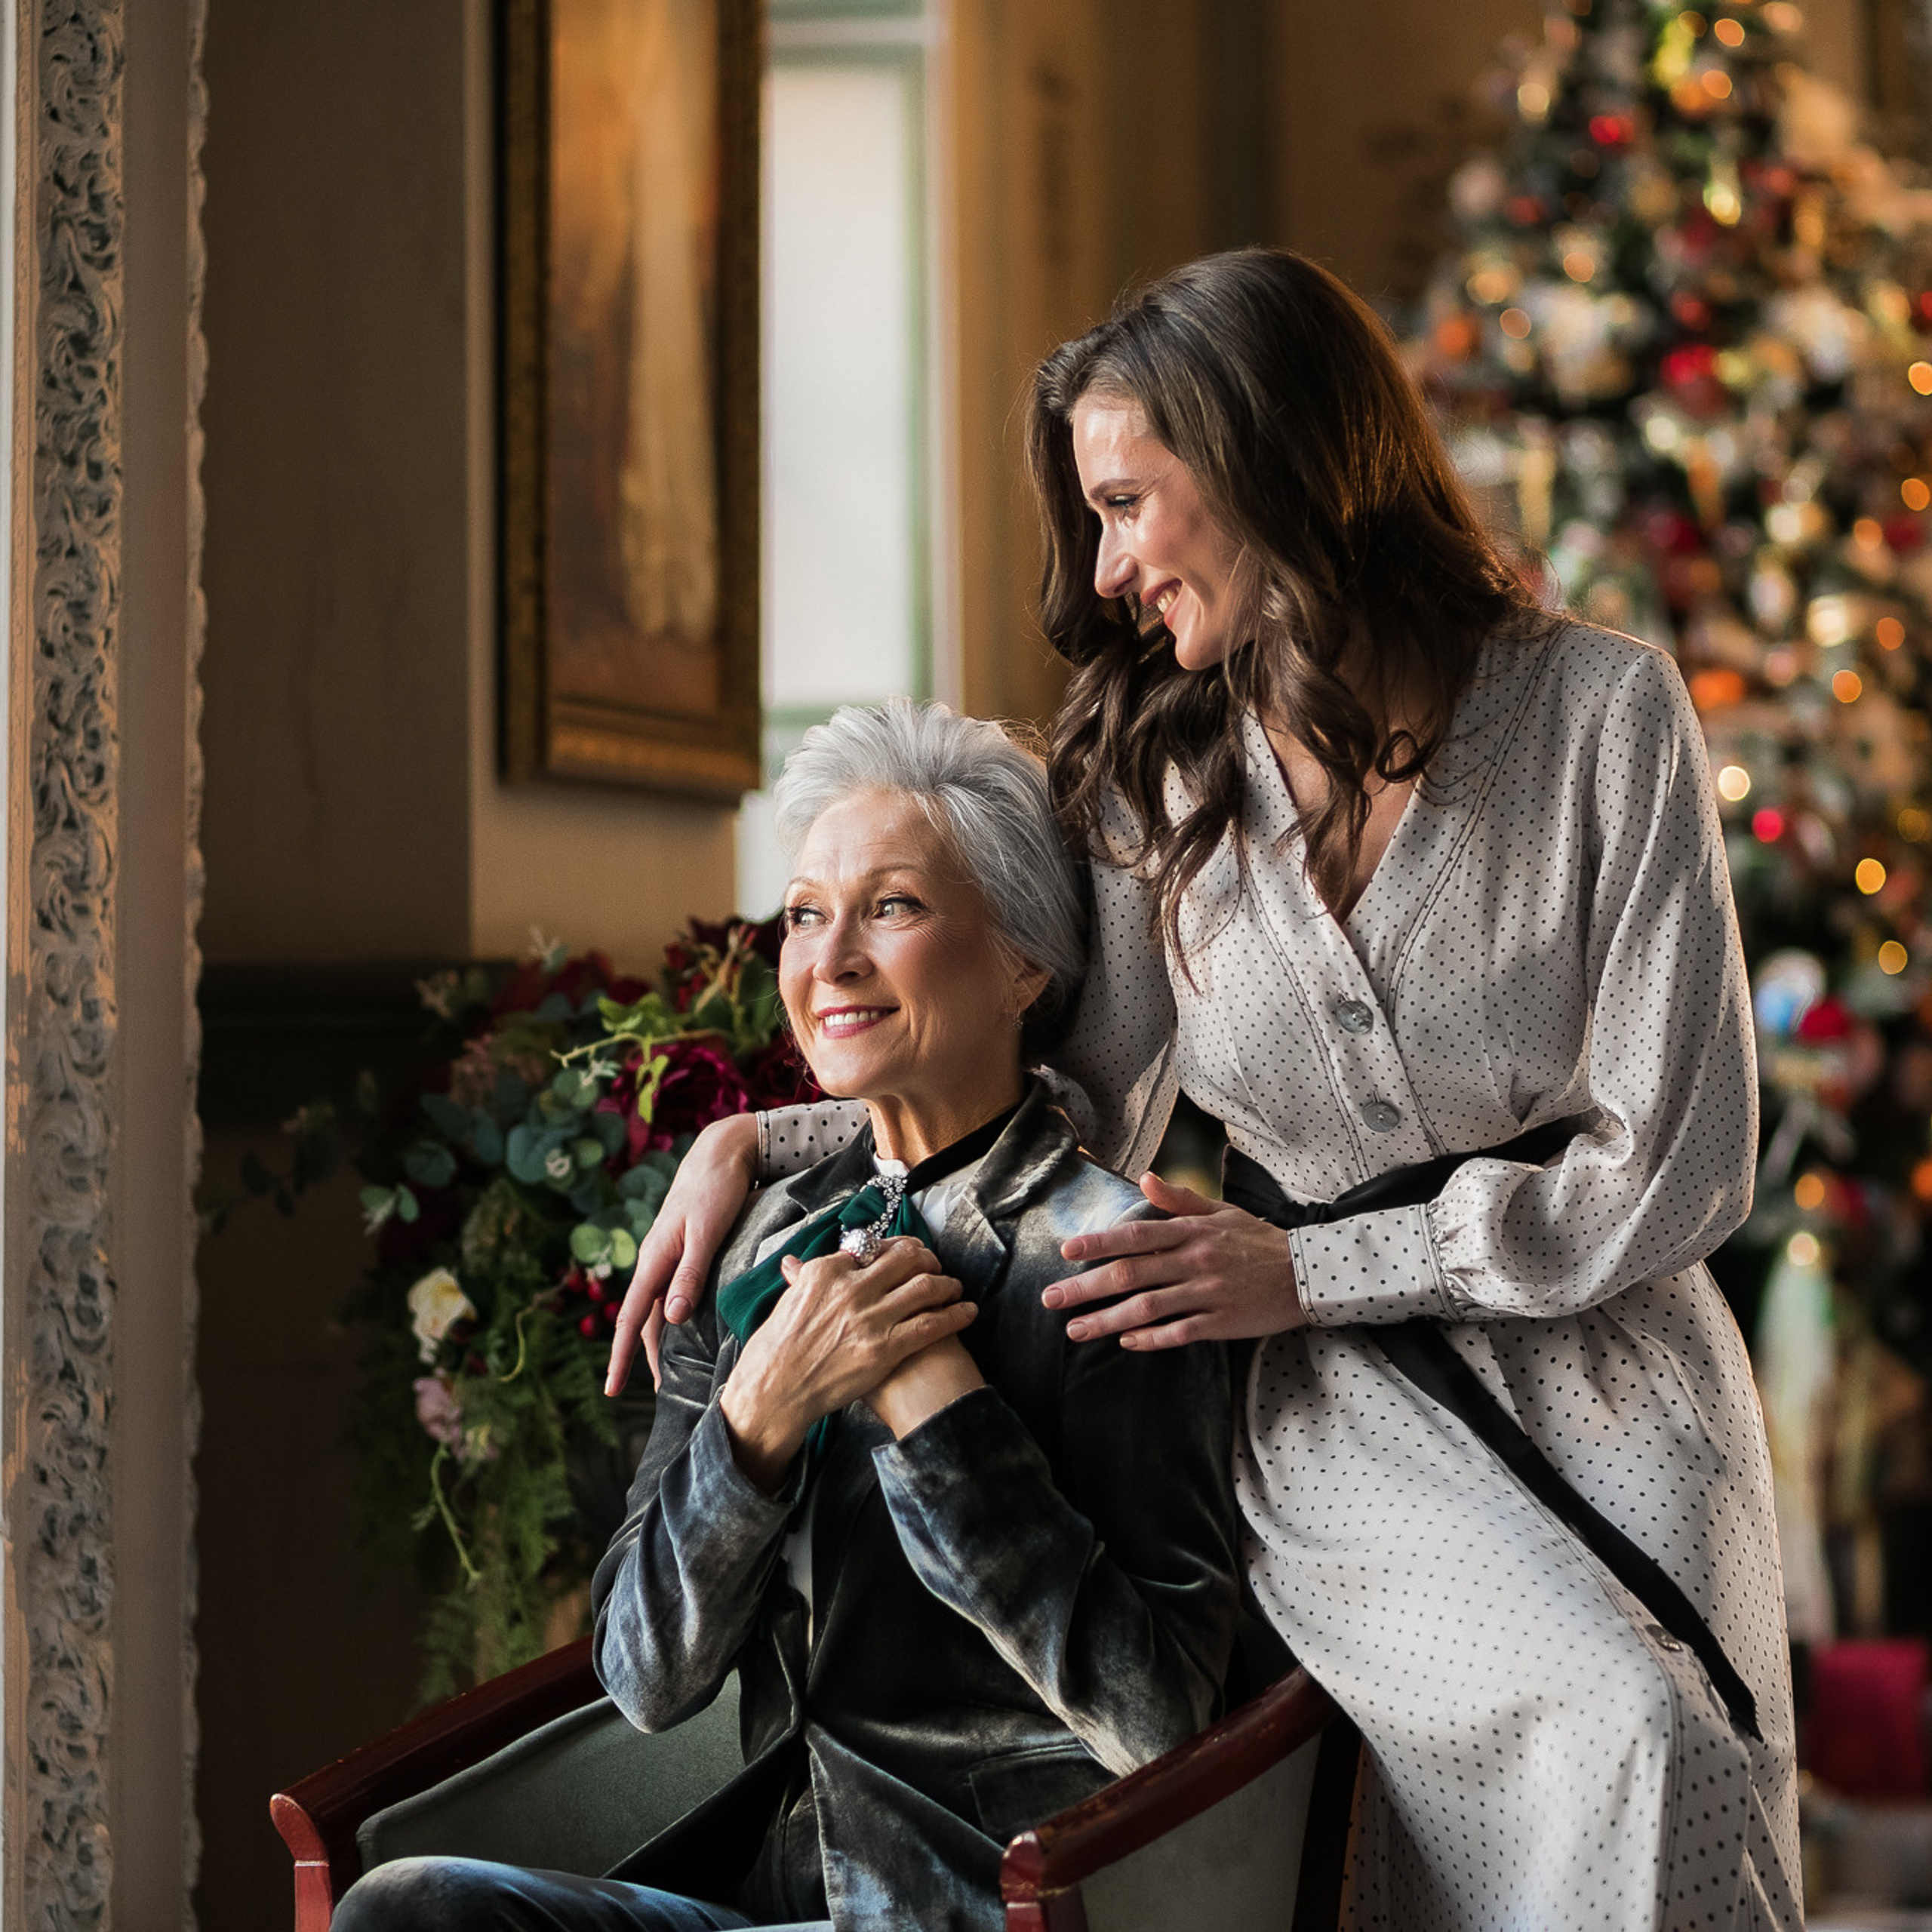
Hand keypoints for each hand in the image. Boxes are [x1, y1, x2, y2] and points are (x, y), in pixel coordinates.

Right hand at [605, 1113, 758, 1396]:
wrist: (723, 1151)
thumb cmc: (717, 1189)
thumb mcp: (706, 1232)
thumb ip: (691, 1274)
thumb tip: (673, 1319)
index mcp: (655, 1259)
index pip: (632, 1319)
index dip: (621, 1356)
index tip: (611, 1390)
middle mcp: (657, 1262)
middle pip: (645, 1320)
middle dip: (642, 1357)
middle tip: (652, 1395)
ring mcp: (669, 1257)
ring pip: (660, 1309)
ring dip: (662, 1341)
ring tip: (673, 1373)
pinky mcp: (686, 1251)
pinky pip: (675, 1294)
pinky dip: (678, 1319)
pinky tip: (690, 1332)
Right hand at [720, 1238, 976, 1490]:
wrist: (774, 1391)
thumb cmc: (774, 1351)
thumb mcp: (786, 1302)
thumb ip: (801, 1279)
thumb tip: (795, 1263)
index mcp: (826, 1271)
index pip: (874, 1246)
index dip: (898, 1248)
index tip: (909, 1252)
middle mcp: (851, 1287)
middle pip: (906, 1259)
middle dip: (928, 1259)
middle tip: (936, 1266)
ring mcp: (870, 1318)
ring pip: (925, 1288)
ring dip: (948, 1284)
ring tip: (956, 1287)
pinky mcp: (884, 1348)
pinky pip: (931, 1324)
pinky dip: (956, 1315)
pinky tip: (968, 1311)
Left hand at [1044, 1173, 1307, 1349]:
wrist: (1307, 1272)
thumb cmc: (1259, 1241)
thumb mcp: (1221, 1211)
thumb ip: (1180, 1200)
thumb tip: (1143, 1177)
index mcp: (1191, 1231)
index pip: (1135, 1235)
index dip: (1098, 1243)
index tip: (1066, 1251)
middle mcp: (1194, 1260)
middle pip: (1130, 1274)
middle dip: (1086, 1287)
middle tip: (1051, 1298)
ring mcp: (1207, 1293)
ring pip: (1147, 1308)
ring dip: (1107, 1320)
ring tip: (1075, 1330)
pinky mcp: (1221, 1323)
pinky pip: (1179, 1333)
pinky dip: (1151, 1339)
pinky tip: (1126, 1343)